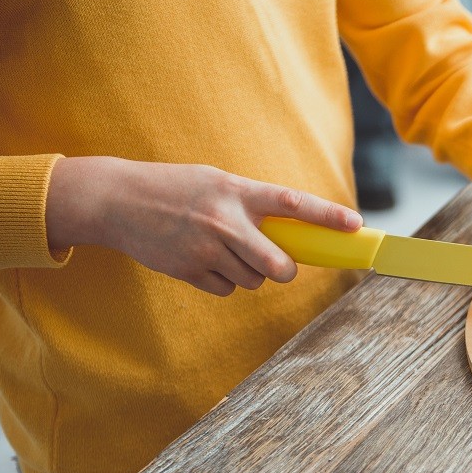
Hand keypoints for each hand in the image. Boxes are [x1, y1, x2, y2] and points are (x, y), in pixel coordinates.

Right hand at [46, 156, 362, 295]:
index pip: (292, 204)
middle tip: (280, 264)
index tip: (355, 226)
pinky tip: (203, 260)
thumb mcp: (217, 182)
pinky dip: (223, 281)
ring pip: (254, 280)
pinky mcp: (188, 271)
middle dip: (285, 270)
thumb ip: (253, 205)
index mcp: (237, 191)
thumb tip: (293, 235)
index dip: (327, 216)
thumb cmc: (177, 188)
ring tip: (223, 249)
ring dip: (249, 272)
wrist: (116, 201)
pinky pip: (227, 289)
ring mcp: (206, 249)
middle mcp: (225, 221)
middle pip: (278, 265)